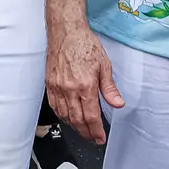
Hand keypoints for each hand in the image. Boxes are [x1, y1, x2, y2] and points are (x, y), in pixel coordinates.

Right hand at [46, 22, 123, 145]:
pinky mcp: (49, 83)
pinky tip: (67, 118)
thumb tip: (118, 104)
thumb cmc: (84, 44)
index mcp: (85, 85)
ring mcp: (57, 87)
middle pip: (77, 120)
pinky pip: (54, 106)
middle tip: (93, 138)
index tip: (100, 137)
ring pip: (64, 115)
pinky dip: (62, 116)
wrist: (66, 31)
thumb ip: (109, 88)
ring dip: (74, 127)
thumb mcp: (104, 65)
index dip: (96, 130)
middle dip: (86, 133)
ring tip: (83, 131)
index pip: (91, 116)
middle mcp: (69, 89)